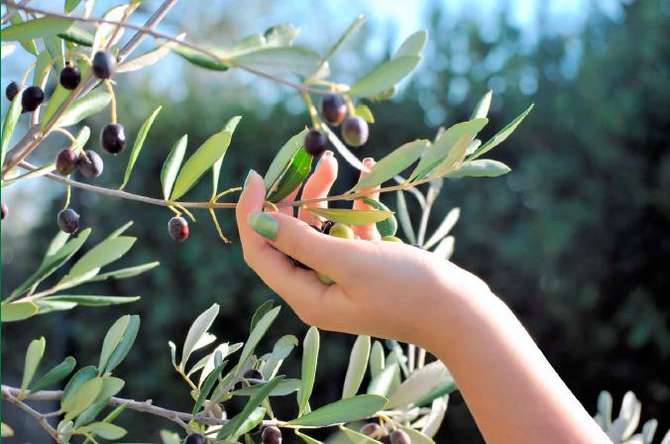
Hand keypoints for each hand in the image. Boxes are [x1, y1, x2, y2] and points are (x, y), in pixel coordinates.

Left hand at [236, 152, 489, 347]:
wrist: (460, 313)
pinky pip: (351, 231)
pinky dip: (355, 206)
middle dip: (295, 197)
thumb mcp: (349, 261)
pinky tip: (367, 175)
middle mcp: (319, 289)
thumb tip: (257, 221)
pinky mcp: (368, 266)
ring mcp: (344, 277)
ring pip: (320, 230)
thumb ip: (301, 241)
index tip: (257, 174)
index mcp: (306, 296)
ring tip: (334, 162)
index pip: (262, 252)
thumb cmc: (406, 290)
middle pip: (290, 237)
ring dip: (325, 197)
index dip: (253, 214)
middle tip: (308, 161)